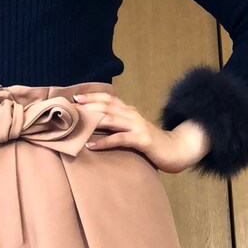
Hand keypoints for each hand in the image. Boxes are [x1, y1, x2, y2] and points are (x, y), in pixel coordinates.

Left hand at [72, 91, 210, 173]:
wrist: (176, 150)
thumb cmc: (152, 144)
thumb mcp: (135, 130)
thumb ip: (121, 126)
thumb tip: (99, 127)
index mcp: (130, 111)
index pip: (109, 99)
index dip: (93, 96)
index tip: (76, 98)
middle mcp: (132, 115)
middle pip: (107, 106)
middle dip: (88, 105)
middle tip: (71, 108)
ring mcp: (138, 126)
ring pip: (111, 119)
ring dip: (93, 120)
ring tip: (77, 123)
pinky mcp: (142, 140)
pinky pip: (119, 139)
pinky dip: (104, 141)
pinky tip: (92, 145)